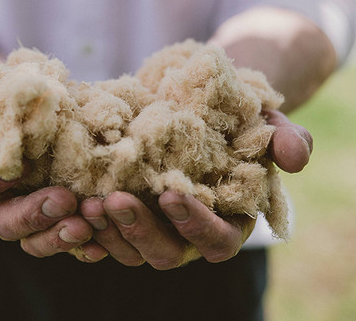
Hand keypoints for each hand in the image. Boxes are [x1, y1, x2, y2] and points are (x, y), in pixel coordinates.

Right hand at [0, 65, 107, 260]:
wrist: (31, 102)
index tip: (11, 170)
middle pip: (6, 222)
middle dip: (33, 215)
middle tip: (64, 201)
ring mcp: (31, 208)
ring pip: (39, 237)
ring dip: (62, 233)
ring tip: (88, 221)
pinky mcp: (61, 211)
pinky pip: (71, 233)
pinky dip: (88, 238)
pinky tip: (105, 233)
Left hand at [78, 110, 312, 268]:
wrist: (198, 111)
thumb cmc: (238, 121)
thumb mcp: (267, 124)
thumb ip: (287, 139)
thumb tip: (293, 157)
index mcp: (227, 222)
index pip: (216, 240)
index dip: (195, 223)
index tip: (171, 194)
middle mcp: (188, 234)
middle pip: (166, 253)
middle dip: (140, 230)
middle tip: (114, 200)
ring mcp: (154, 228)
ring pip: (129, 249)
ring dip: (107, 231)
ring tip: (86, 203)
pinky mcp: (126, 216)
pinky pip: (103, 234)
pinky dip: (88, 226)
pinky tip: (71, 204)